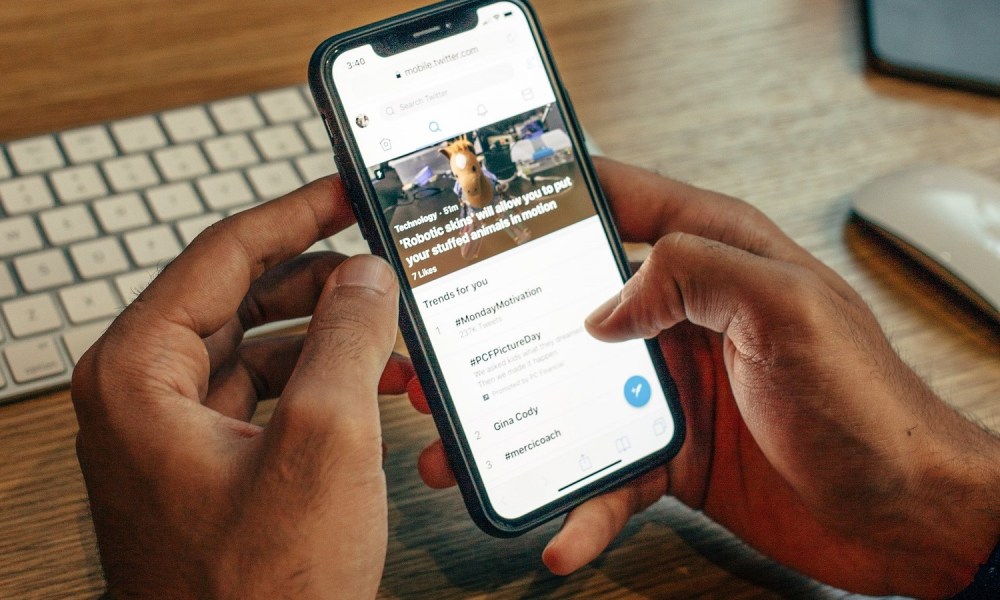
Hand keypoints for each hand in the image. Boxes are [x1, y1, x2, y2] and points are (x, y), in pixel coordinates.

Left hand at [72, 177, 409, 598]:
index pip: (223, 254)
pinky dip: (320, 379)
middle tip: (382, 262)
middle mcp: (146, 394)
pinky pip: (267, 391)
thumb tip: (367, 275)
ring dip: (328, 333)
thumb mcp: (325, 441)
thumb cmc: (260, 589)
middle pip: (241, 296)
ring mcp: (175, 430)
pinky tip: (372, 382)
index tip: (345, 190)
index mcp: (142, 373)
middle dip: (320, 279)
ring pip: (259, 344)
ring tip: (391, 330)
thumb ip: (348, 336)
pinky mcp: (209, 461)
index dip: (295, 214)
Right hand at [411, 158, 999, 597]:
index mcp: (717, 260)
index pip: (625, 203)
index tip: (494, 208)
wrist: (903, 515)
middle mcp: (687, 318)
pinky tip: (563, 528)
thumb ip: (697, 274)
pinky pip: (610, 473)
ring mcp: (676, 388)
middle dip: (504, 331)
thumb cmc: (869, 407)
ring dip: (518, 426)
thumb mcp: (788, 312)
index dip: (560, 198)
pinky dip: (582, 504)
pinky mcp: (676, 452)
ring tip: (464, 450)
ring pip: (574, 396)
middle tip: (445, 350)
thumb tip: (607, 300)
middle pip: (575, 309)